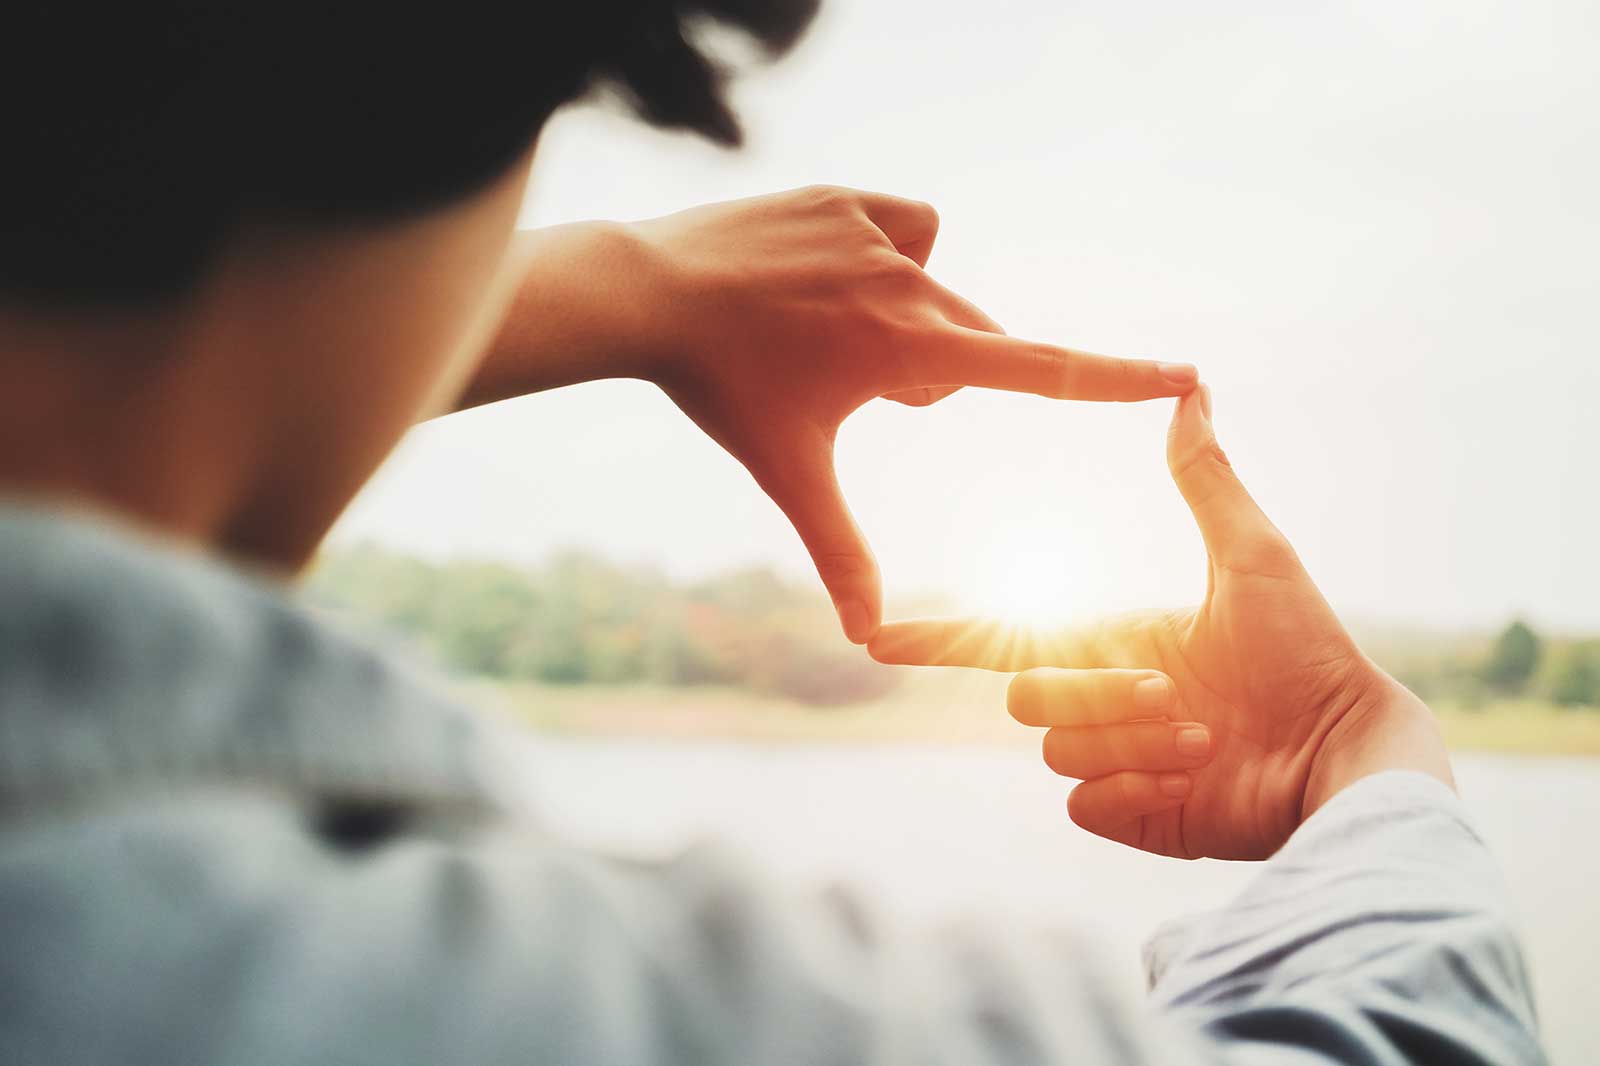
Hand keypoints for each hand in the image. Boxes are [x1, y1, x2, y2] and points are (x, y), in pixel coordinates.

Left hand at [627, 186, 1196, 641]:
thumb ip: (841, 552)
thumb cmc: (724, 391)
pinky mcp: (846, 196)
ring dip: (911, 315)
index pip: (1037, 370)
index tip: (1184, 373)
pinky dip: (882, 254)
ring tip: (832, 332)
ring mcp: (876, 231)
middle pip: (974, 340)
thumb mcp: (789, 475)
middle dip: (940, 375)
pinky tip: (826, 275)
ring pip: (936, 283)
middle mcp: (909, 282)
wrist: (649, 294)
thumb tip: (867, 638)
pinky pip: (902, 226)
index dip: (1117, 379)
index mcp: (910, 349)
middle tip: (867, 391)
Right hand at [868, 387, 1451, 859]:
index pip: (1001, 642)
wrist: (1344, 754)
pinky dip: (1137, 788)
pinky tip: (1193, 781)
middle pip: (1028, 695)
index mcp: (1115, 642)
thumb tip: (1191, 388)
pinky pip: (1083, 802)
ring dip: (1134, 736)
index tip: (876, 640)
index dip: (938, 639)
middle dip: (1097, 691)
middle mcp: (1105, 701)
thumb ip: (1205, 477)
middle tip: (1176, 693)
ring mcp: (1116, 762)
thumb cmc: (1310, 650)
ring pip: (1057, 748)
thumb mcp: (1253, 554)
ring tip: (1205, 738)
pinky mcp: (1132, 816)